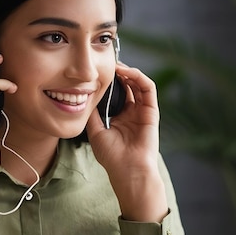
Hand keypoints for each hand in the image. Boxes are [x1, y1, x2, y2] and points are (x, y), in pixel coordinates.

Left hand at [86, 63, 167, 221]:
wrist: (128, 170)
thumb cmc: (112, 157)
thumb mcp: (95, 131)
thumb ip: (92, 114)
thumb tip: (84, 96)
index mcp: (120, 118)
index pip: (116, 93)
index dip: (109, 81)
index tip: (97, 72)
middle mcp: (132, 113)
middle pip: (128, 85)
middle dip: (118, 73)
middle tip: (106, 63)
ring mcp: (143, 112)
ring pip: (138, 84)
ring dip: (128, 71)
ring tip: (115, 65)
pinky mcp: (152, 112)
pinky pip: (148, 88)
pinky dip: (138, 76)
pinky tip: (126, 72)